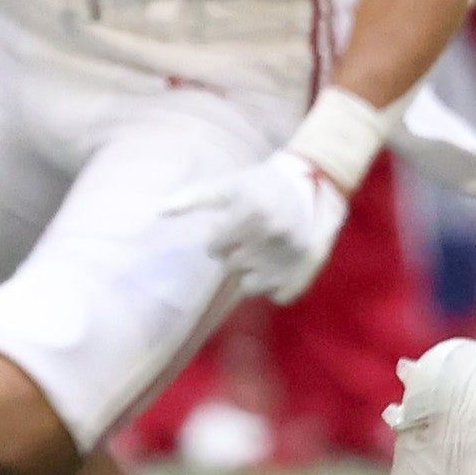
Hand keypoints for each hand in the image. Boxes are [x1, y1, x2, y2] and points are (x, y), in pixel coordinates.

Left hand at [170, 151, 350, 303]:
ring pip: (252, 286)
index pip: (214, 249)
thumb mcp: (230, 184)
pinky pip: (278, 296)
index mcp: (249, 217)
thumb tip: (157, 211)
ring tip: (268, 249)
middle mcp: (269, 240)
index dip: (223, 236)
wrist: (318, 178)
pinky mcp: (306, 272)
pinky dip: (277, 285)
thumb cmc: (266, 181)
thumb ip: (194, 197)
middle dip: (240, 253)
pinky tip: (282, 264)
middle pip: (232, 267)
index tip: (238, 223)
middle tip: (255, 234)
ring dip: (256, 272)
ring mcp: (289, 259)